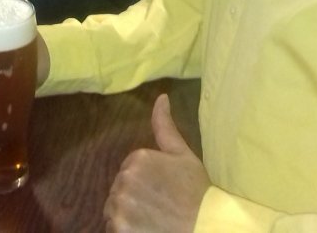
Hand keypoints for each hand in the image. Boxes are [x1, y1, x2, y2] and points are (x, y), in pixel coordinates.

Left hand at [103, 94, 208, 232]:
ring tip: (152, 220)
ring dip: (127, 215)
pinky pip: (112, 228)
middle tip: (160, 207)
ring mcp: (120, 204)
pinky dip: (123, 230)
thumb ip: (165, 126)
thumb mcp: (183, 155)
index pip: (129, 171)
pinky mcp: (118, 228)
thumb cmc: (197, 193)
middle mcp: (125, 178)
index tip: (163, 192)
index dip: (146, 184)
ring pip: (114, 209)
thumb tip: (161, 96)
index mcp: (138, 158)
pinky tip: (145, 230)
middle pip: (120, 190)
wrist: (204, 227)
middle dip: (135, 199)